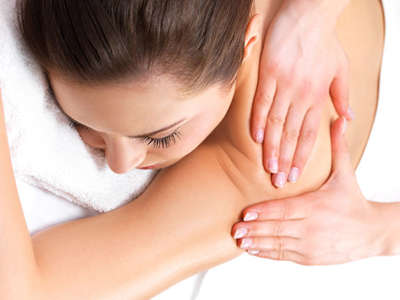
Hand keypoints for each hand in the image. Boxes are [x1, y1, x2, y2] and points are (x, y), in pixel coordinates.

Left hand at [232, 118, 382, 264]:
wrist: (372, 232)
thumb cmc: (354, 201)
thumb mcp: (346, 173)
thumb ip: (338, 146)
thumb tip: (340, 118)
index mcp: (315, 206)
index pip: (284, 209)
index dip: (263, 212)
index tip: (245, 214)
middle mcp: (311, 227)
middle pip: (277, 229)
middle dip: (254, 230)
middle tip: (235, 229)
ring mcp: (310, 245)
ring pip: (278, 245)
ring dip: (257, 243)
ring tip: (240, 241)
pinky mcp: (310, 258)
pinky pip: (284, 256)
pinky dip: (268, 253)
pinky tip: (253, 250)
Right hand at [252, 0, 352, 187]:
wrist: (310, 14)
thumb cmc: (325, 42)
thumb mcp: (341, 69)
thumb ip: (342, 96)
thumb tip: (348, 118)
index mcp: (317, 96)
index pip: (309, 134)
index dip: (302, 156)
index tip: (294, 174)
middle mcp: (301, 95)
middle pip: (292, 134)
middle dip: (285, 159)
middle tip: (278, 180)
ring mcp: (284, 84)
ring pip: (277, 122)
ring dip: (272, 147)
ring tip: (267, 166)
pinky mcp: (269, 73)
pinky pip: (262, 101)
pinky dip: (258, 120)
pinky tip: (256, 138)